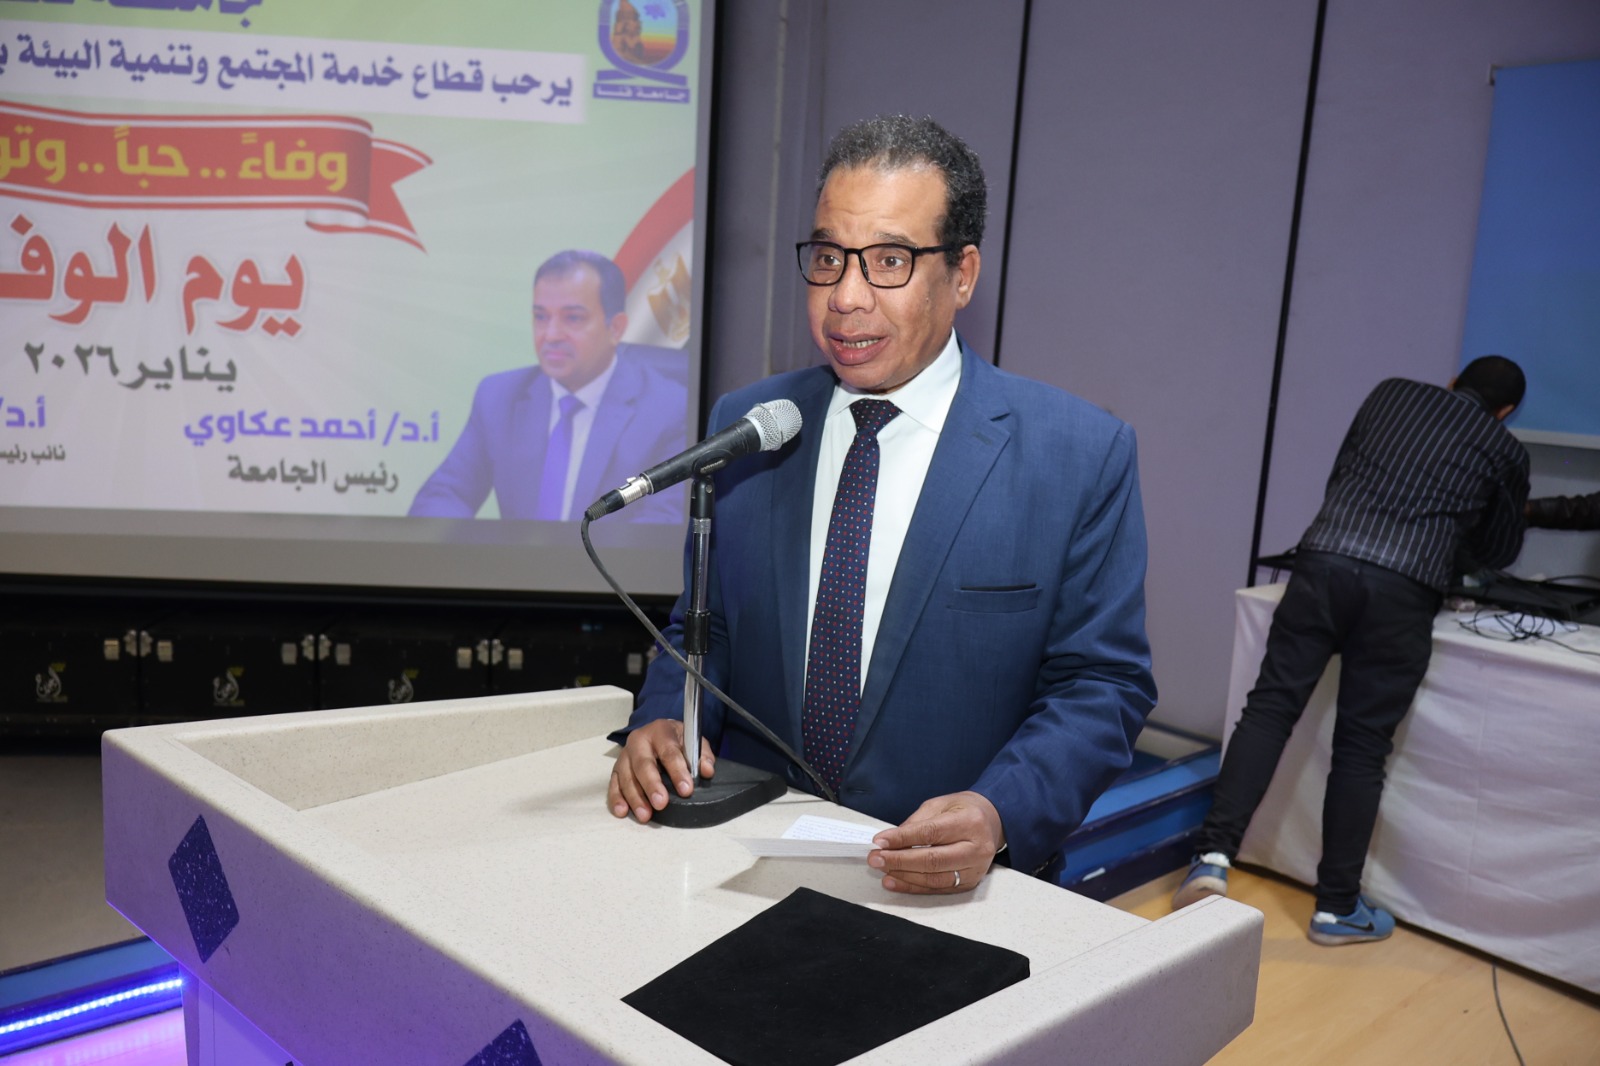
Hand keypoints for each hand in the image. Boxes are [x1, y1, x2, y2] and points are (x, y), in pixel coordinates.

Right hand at [608, 718, 714, 821]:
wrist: (656, 732)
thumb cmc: (675, 739)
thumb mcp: (691, 739)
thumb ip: (701, 755)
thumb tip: (706, 771)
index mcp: (660, 731)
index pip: (669, 752)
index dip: (677, 771)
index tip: (686, 790)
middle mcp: (639, 741)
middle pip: (643, 764)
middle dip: (652, 786)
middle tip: (661, 803)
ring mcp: (625, 755)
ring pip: (626, 776)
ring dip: (635, 797)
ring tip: (645, 815)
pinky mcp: (617, 768)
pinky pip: (614, 783)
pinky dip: (616, 798)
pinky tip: (622, 811)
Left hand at [868, 791, 1004, 893]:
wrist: (992, 821)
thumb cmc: (963, 810)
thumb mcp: (940, 804)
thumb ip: (917, 822)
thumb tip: (891, 841)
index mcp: (970, 822)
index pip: (931, 833)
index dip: (903, 838)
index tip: (880, 841)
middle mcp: (977, 848)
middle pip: (933, 859)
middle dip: (899, 860)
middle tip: (876, 858)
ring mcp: (975, 869)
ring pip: (934, 878)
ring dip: (904, 876)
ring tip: (882, 870)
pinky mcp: (970, 883)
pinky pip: (938, 888)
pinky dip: (913, 887)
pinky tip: (895, 881)